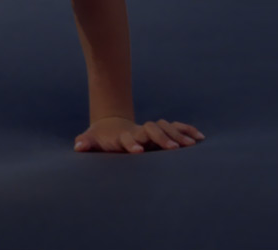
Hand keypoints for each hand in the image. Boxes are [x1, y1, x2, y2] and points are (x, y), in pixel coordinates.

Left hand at [74, 117, 203, 152]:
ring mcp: (150, 129)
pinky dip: (187, 129)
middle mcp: (139, 131)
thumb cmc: (101, 138)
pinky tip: (200, 137)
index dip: (132, 144)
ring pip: (166, 127)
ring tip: (192, 145)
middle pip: (151, 130)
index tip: (138, 151)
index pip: (127, 138)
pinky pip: (175, 127)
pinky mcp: (160, 131)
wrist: (110, 126)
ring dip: (178, 135)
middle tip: (174, 150)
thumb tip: (77, 145)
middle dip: (162, 139)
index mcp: (122, 136)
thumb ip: (86, 142)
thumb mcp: (92, 140)